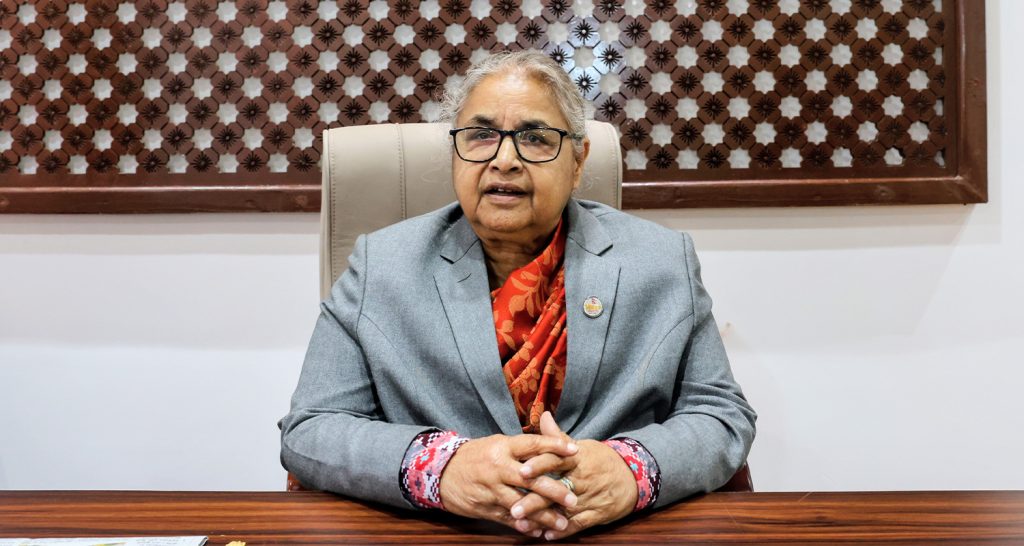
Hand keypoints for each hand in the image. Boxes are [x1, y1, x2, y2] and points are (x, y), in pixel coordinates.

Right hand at [438, 432, 578, 535]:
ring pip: (521, 504)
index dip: (555, 447)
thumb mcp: (496, 444)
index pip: (533, 444)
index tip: (575, 452)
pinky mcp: (485, 506)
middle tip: (573, 499)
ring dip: (543, 516)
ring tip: (562, 523)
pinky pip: (508, 519)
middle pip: (531, 479)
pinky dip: (524, 526)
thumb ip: (522, 446)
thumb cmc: (475, 456)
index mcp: (502, 447)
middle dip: (554, 490)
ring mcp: (491, 489)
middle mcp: (498, 467)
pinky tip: (539, 532)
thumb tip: (551, 440)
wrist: (441, 472)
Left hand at [515, 414, 637, 539]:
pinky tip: (546, 536)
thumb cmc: (600, 459)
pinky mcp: (596, 514)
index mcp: (576, 459)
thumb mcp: (581, 446)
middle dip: (533, 500)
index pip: (555, 460)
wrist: (633, 476)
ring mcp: (589, 498)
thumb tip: (543, 415)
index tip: (521, 470)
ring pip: (563, 510)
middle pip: (555, 489)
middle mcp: (581, 479)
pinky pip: (578, 524)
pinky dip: (563, 531)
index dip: (538, 465)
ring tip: (522, 525)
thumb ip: (558, 436)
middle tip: (513, 508)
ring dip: (542, 519)